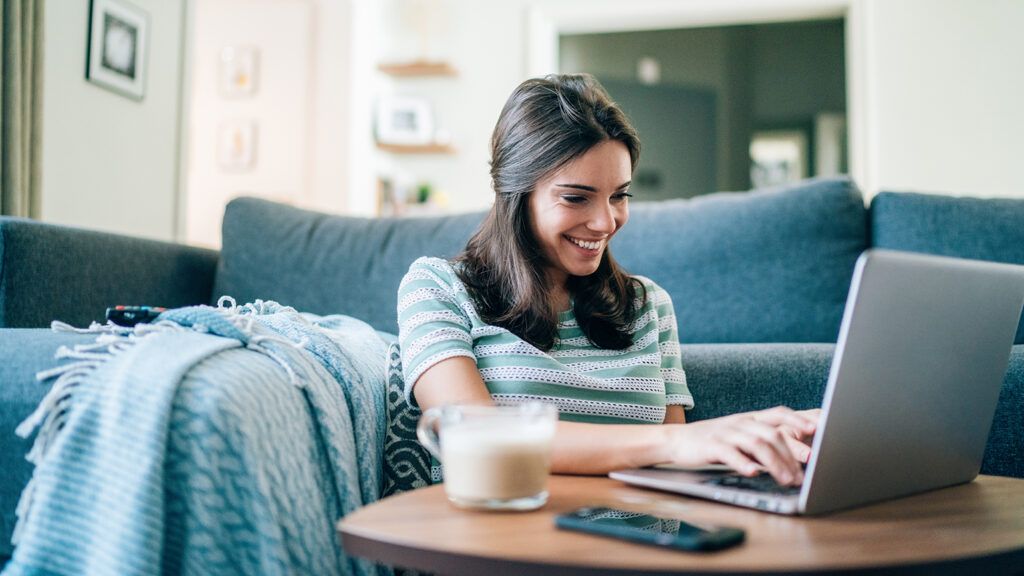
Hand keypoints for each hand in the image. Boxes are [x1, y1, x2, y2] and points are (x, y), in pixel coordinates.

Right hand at [663, 407, 818, 485]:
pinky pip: (730, 453)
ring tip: (786, 480)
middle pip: (772, 434)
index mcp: (749, 419)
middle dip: (792, 454)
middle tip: (803, 474)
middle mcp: (740, 422)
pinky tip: (753, 473)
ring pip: (756, 444)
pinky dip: (743, 463)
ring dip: (775, 463)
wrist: (676, 440)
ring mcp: (725, 433)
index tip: (816, 430)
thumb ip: (763, 443)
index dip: (798, 419)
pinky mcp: (711, 445)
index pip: (779, 413)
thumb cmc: (714, 441)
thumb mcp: (740, 437)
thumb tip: (794, 459)